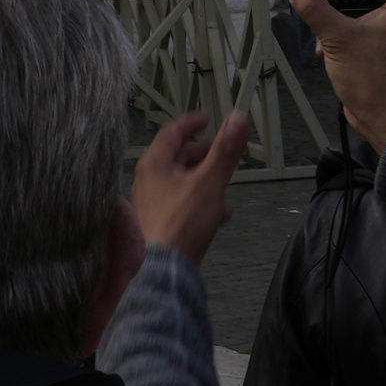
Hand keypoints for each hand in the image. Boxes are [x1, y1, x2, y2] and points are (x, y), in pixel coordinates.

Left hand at [130, 110, 249, 265]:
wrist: (166, 267)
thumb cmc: (183, 222)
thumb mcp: (210, 182)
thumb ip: (225, 151)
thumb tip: (237, 120)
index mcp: (154, 163)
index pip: (172, 132)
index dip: (192, 123)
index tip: (207, 118)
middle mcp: (147, 178)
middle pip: (177, 157)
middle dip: (203, 154)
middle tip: (222, 153)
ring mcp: (150, 200)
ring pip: (182, 180)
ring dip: (205, 180)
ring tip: (225, 186)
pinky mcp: (158, 219)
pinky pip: (181, 201)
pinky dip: (200, 200)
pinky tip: (219, 214)